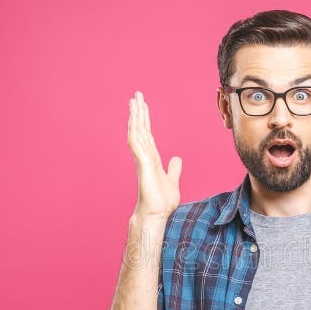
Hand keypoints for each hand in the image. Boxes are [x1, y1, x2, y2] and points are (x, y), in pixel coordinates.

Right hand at [127, 91, 181, 219]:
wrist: (157, 214)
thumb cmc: (162, 201)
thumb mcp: (172, 180)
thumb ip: (173, 169)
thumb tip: (176, 158)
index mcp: (152, 158)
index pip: (147, 134)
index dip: (145, 119)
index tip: (142, 105)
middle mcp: (145, 156)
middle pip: (141, 129)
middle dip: (139, 112)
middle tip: (136, 95)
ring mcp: (142, 159)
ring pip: (137, 133)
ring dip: (136, 117)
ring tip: (134, 101)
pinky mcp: (143, 164)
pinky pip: (136, 144)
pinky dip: (135, 132)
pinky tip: (133, 121)